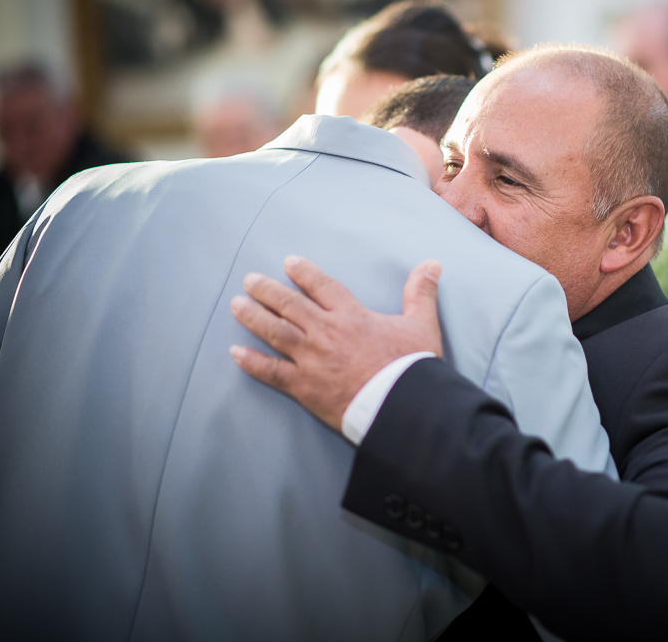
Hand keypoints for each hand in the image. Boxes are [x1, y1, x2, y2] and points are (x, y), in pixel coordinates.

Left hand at [229, 255, 442, 433]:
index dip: (304, 272)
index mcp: (351, 315)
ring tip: (236, 304)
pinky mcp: (304, 387)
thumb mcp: (422, 324)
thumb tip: (432, 264)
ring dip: (253, 317)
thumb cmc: (412, 366)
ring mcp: (311, 359)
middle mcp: (326, 332)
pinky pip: (271, 372)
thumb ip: (421, 292)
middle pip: (289, 304)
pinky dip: (251, 362)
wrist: (401, 405)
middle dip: (267, 290)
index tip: (288, 263)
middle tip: (249, 280)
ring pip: (274, 332)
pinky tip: (235, 353)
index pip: (322, 286)